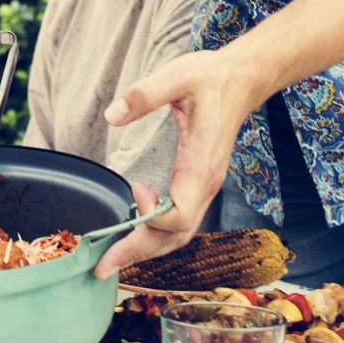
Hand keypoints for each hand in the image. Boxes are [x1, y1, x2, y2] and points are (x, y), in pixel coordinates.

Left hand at [91, 49, 264, 276]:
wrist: (242, 81)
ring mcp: (203, 187)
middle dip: (138, 253)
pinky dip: (155, 236)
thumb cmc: (211, 78)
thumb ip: (145, 94)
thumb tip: (112, 115)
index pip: (180, 215)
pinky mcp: (198, 184)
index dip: (154, 215)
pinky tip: (133, 236)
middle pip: (175, 236)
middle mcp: (204, 184)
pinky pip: (179, 222)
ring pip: (178, 235)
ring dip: (145, 250)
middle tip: (101, 267)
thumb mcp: (178, 75)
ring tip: (112, 260)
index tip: (135, 188)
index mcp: (201, 165)